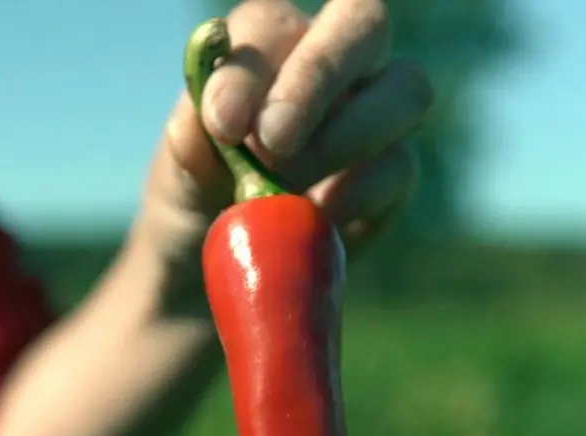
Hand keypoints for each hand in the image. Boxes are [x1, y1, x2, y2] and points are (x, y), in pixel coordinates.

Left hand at [135, 0, 431, 271]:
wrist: (227, 261)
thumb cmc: (200, 194)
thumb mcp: (178, 177)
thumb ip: (192, 145)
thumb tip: (209, 123)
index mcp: (268, 43)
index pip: (270, 26)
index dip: (250, 71)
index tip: (223, 125)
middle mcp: (333, 60)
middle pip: (362, 21)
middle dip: (319, 76)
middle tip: (273, 140)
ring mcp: (375, 112)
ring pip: (407, 87)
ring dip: (349, 133)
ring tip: (290, 185)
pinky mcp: (394, 172)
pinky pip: (399, 165)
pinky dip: (358, 192)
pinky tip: (316, 218)